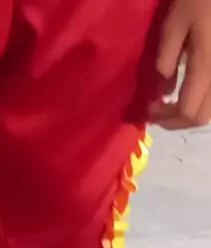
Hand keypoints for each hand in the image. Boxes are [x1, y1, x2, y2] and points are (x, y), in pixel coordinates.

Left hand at [149, 0, 210, 128]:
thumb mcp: (176, 20)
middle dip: (175, 121)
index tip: (148, 109)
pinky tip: (187, 91)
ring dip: (188, 114)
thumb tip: (162, 89)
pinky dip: (199, 103)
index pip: (186, 112)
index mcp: (206, 67)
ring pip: (209, 111)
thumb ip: (167, 54)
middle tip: (156, 112)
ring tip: (169, 104)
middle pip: (200, 118)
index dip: (164, 117)